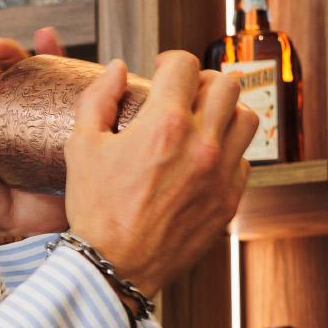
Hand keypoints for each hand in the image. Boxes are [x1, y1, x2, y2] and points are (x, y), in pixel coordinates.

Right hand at [63, 51, 255, 296]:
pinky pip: (245, 160)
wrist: (114, 266)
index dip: (171, 61)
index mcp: (164, 124)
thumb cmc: (94, 209)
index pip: (185, 64)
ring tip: (203, 122)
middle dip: (203, 81)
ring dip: (225, 112)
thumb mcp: (81, 146)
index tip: (163, 70)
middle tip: (185, 94)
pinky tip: (203, 159)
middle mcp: (201, 145)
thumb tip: (117, 69)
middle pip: (226, 84)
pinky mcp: (229, 201)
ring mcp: (220, 174)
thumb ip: (99, 98)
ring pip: (247, 117)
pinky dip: (228, 151)